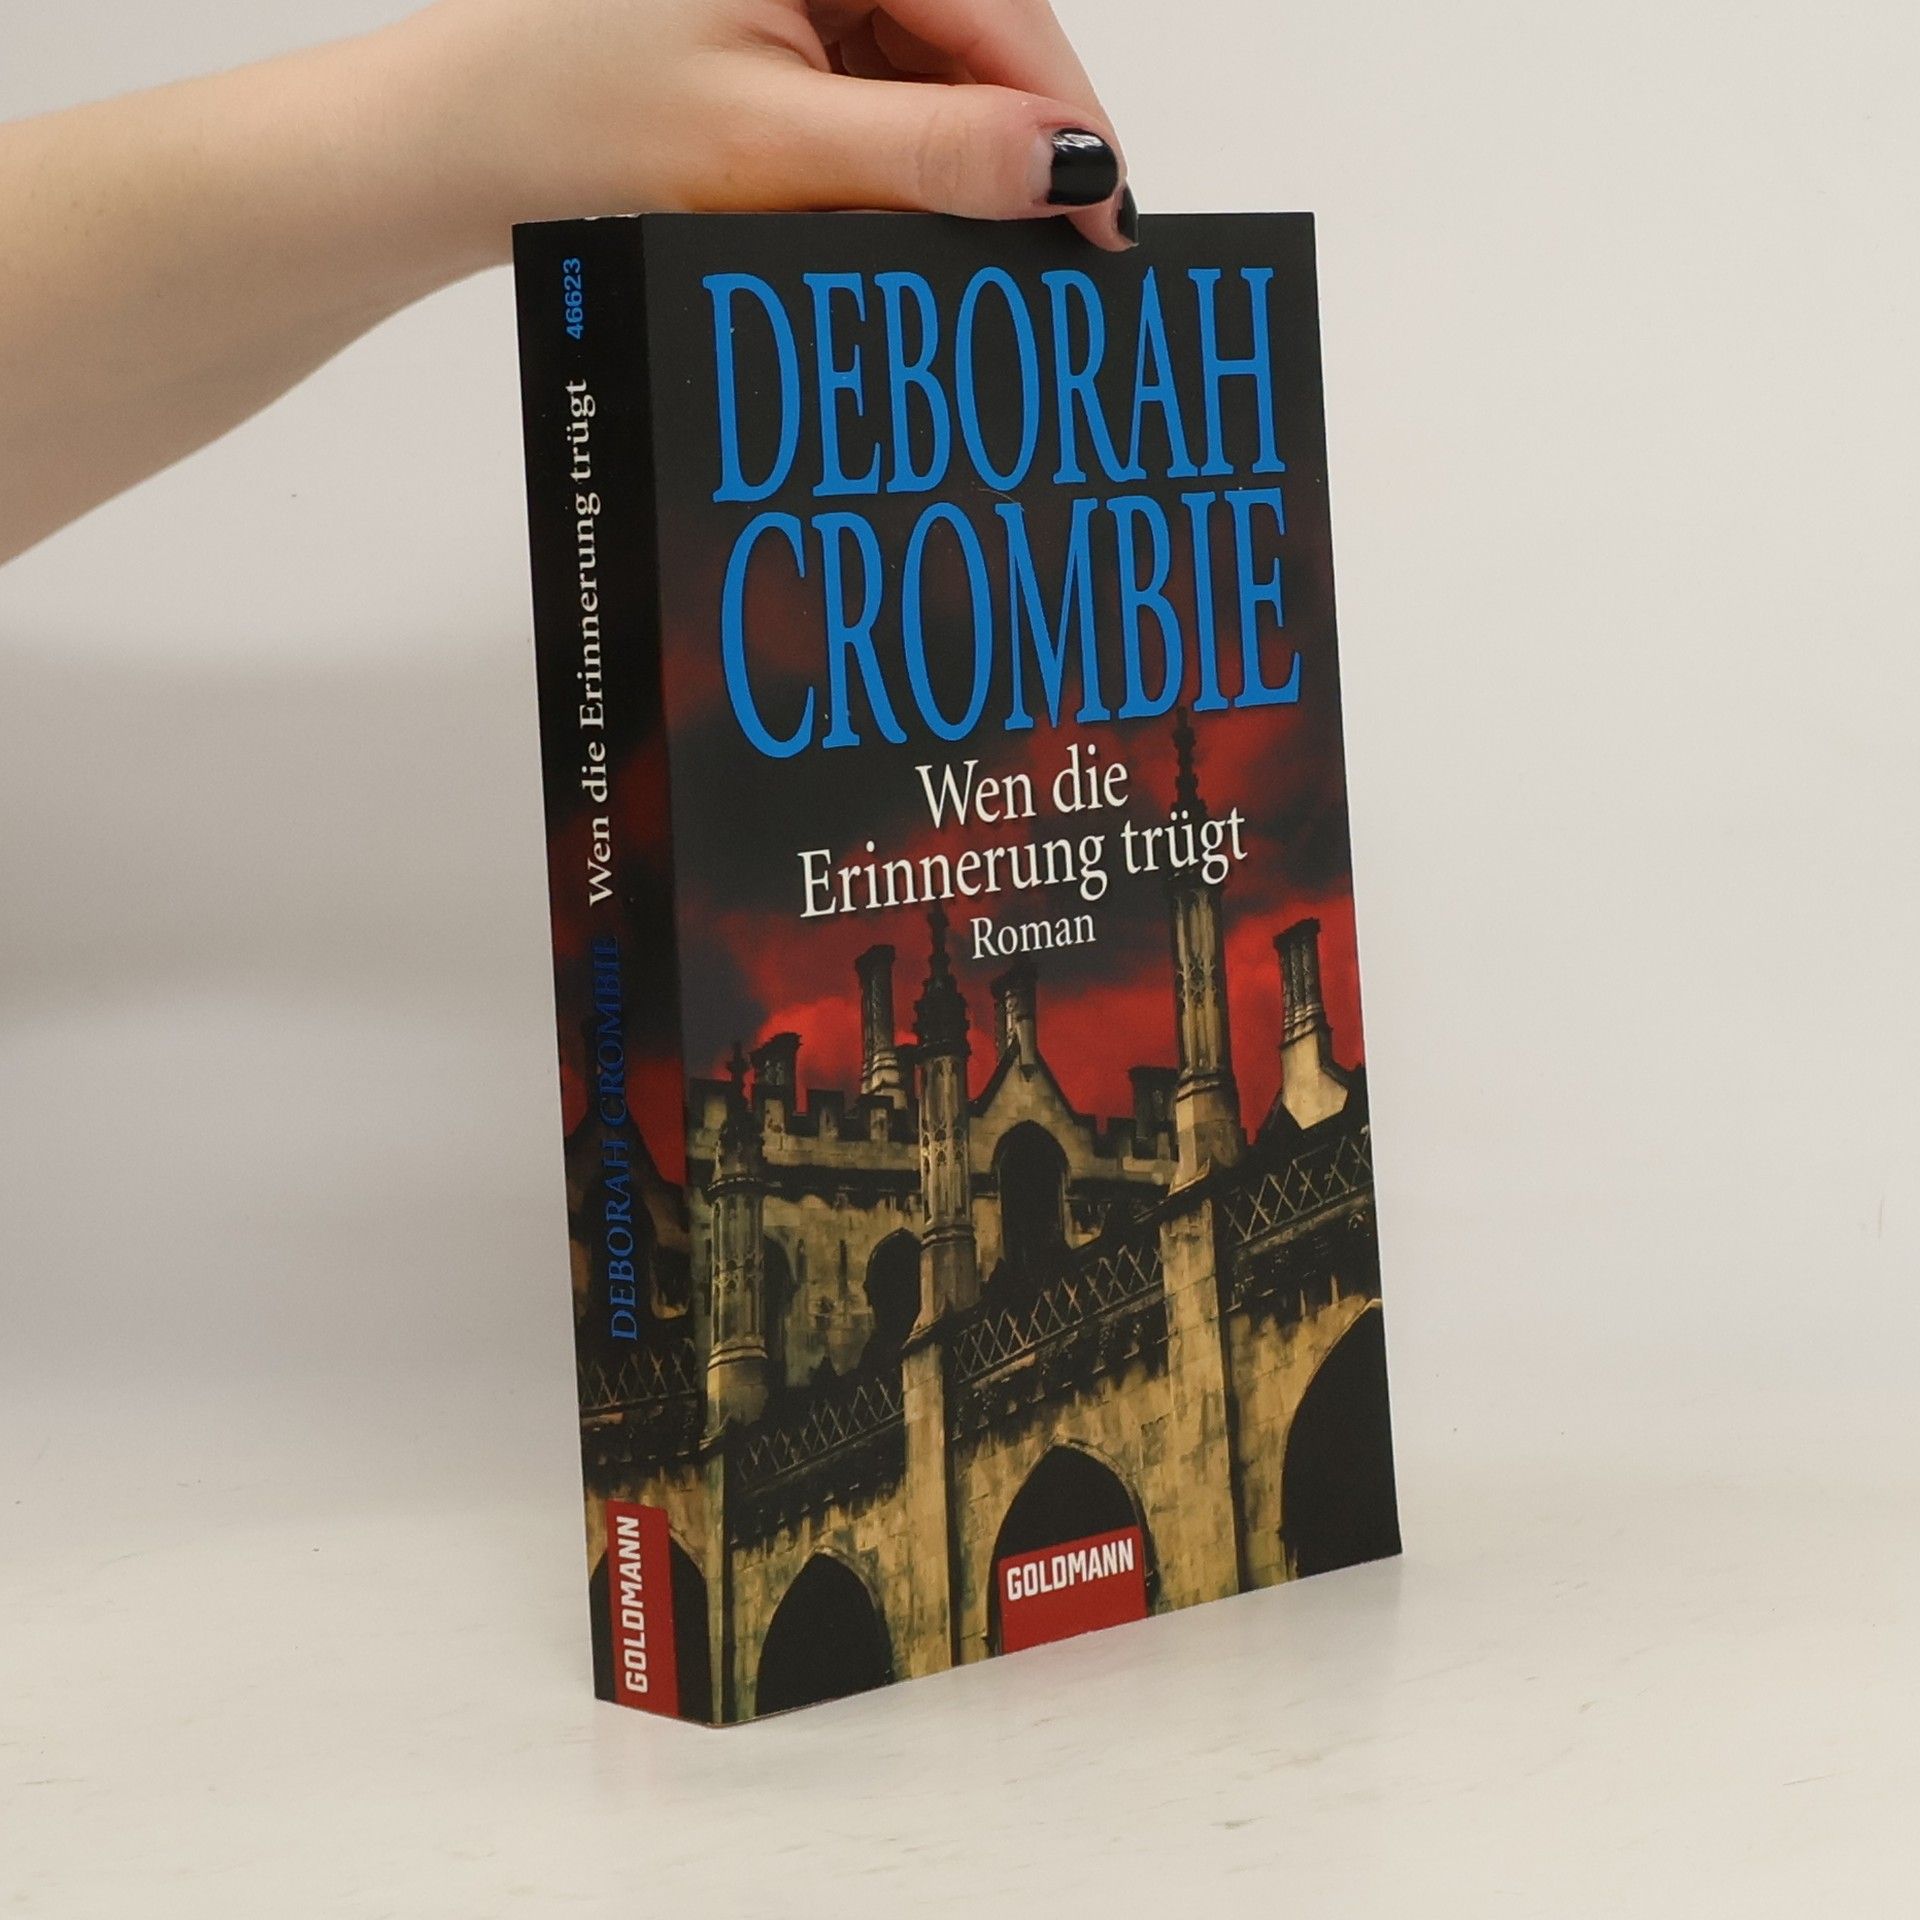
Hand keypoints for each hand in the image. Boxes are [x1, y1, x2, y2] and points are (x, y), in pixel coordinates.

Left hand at [398, 0, 1132, 253]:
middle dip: (1010, 135)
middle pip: (971, 25)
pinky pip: (878, 71)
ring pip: (931, 55)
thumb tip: (1065, 165)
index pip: (996, 7)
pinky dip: (898, 142)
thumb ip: (930, 151)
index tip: (1107, 216)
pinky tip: (895, 201)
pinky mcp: (778, 10)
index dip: (1063, 116)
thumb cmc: (567, 119)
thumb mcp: (770, 147)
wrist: (451, 147)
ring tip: (965, 241)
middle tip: (1056, 247)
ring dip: (953, 148)